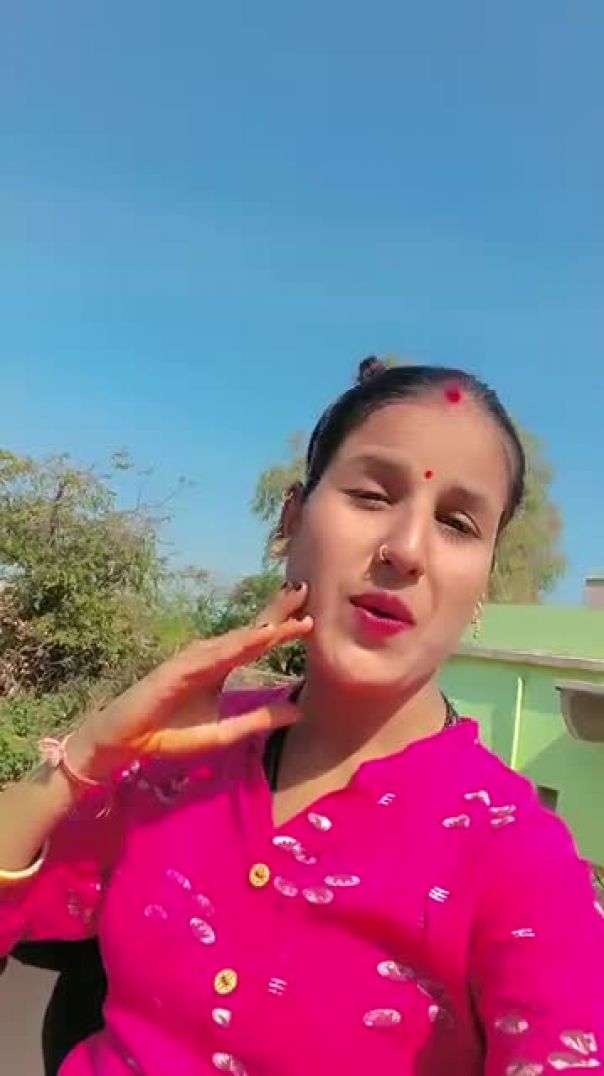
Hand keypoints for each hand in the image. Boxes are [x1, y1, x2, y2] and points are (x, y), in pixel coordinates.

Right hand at [70, 583, 311, 779]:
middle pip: (249, 630)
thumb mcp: (223, 733)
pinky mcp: (178, 668)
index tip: (310, 615)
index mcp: (220, 667)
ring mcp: (194, 659)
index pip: (256, 642)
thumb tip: (299, 711)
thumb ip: (258, 720)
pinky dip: (238, 644)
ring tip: (293, 610)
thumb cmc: (170, 735)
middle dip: (277, 610)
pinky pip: (214, 655)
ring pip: (236, 638)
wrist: (126, 744)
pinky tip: (260, 637)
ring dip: (265, 624)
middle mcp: (209, 656)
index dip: (282, 627)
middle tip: (305, 588)